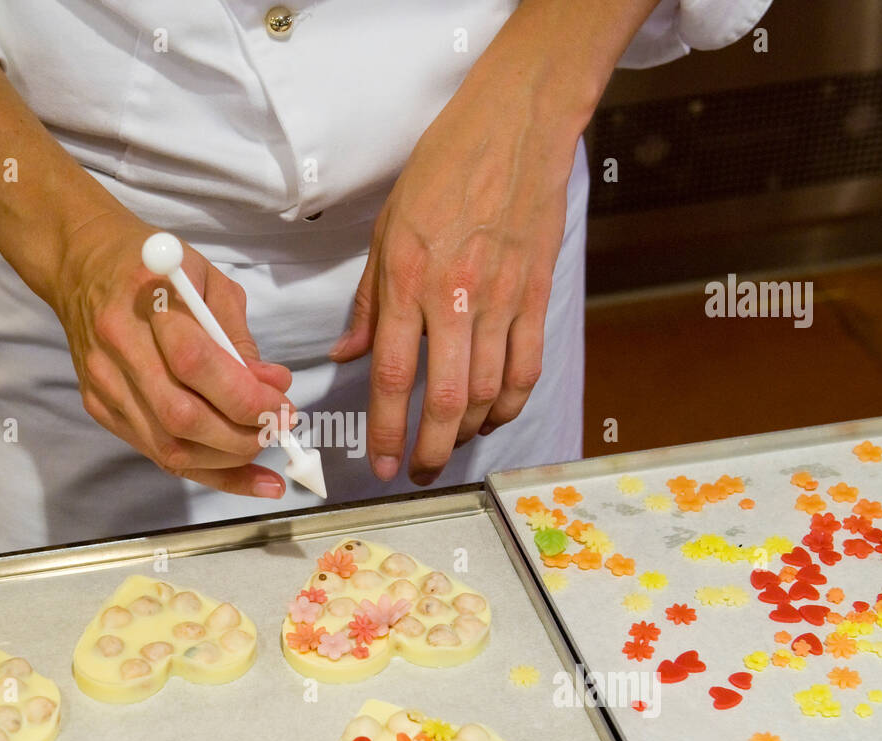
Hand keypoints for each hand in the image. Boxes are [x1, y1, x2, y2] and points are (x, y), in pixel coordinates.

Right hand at [53, 209, 294, 495]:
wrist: (82, 266)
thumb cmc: (157, 267)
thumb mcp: (209, 280)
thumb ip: (239, 336)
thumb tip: (272, 387)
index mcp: (146, 299)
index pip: (197, 364)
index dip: (245, 396)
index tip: (283, 403)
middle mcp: (117, 347)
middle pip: (181, 417)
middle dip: (241, 435)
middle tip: (279, 427)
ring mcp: (104, 385)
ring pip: (168, 447)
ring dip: (226, 460)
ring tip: (262, 446)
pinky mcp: (99, 408)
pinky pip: (156, 453)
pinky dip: (204, 469)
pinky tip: (242, 474)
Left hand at [332, 75, 578, 485]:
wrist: (515, 127)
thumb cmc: (443, 170)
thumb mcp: (387, 228)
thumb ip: (368, 300)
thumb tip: (345, 356)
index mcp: (409, 281)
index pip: (394, 376)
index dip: (386, 430)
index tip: (380, 464)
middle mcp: (455, 298)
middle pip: (447, 398)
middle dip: (430, 448)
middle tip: (416, 473)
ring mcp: (502, 299)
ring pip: (491, 391)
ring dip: (470, 432)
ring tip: (450, 446)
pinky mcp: (536, 295)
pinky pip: (527, 367)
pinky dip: (511, 403)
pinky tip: (494, 416)